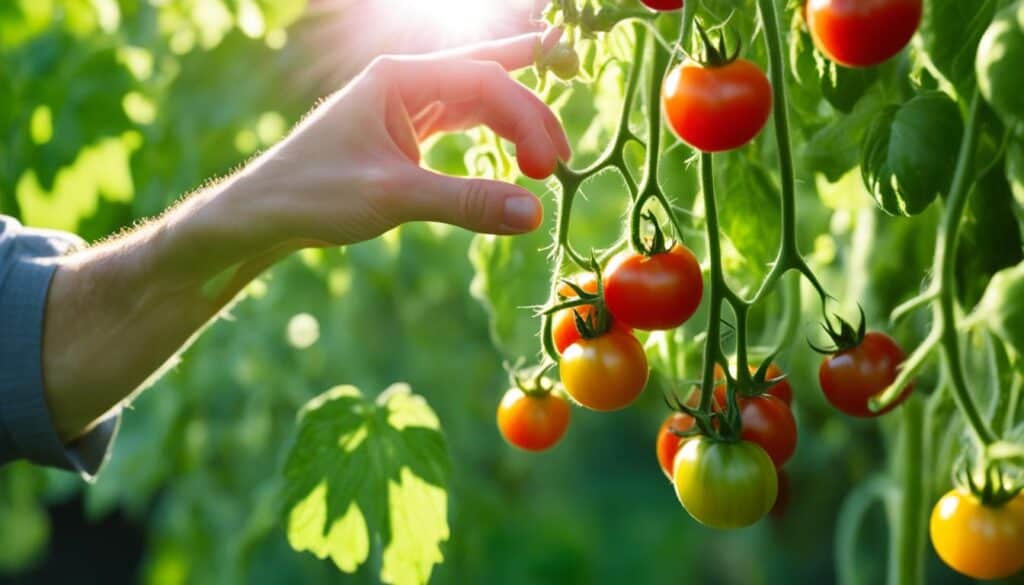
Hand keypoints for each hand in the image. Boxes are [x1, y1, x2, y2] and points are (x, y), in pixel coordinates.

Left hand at [226, 29, 570, 247]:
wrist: (264, 213)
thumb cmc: (315, 195)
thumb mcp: (395, 197)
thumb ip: (466, 202)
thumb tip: (534, 213)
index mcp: (399, 77)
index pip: (484, 81)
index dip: (525, 120)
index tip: (547, 169)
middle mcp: (404, 81)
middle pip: (486, 80)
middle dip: (529, 112)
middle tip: (562, 157)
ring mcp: (403, 104)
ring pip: (476, 98)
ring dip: (514, 121)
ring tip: (549, 152)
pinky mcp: (402, 131)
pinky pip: (459, 120)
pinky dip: (490, 133)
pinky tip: (511, 145)